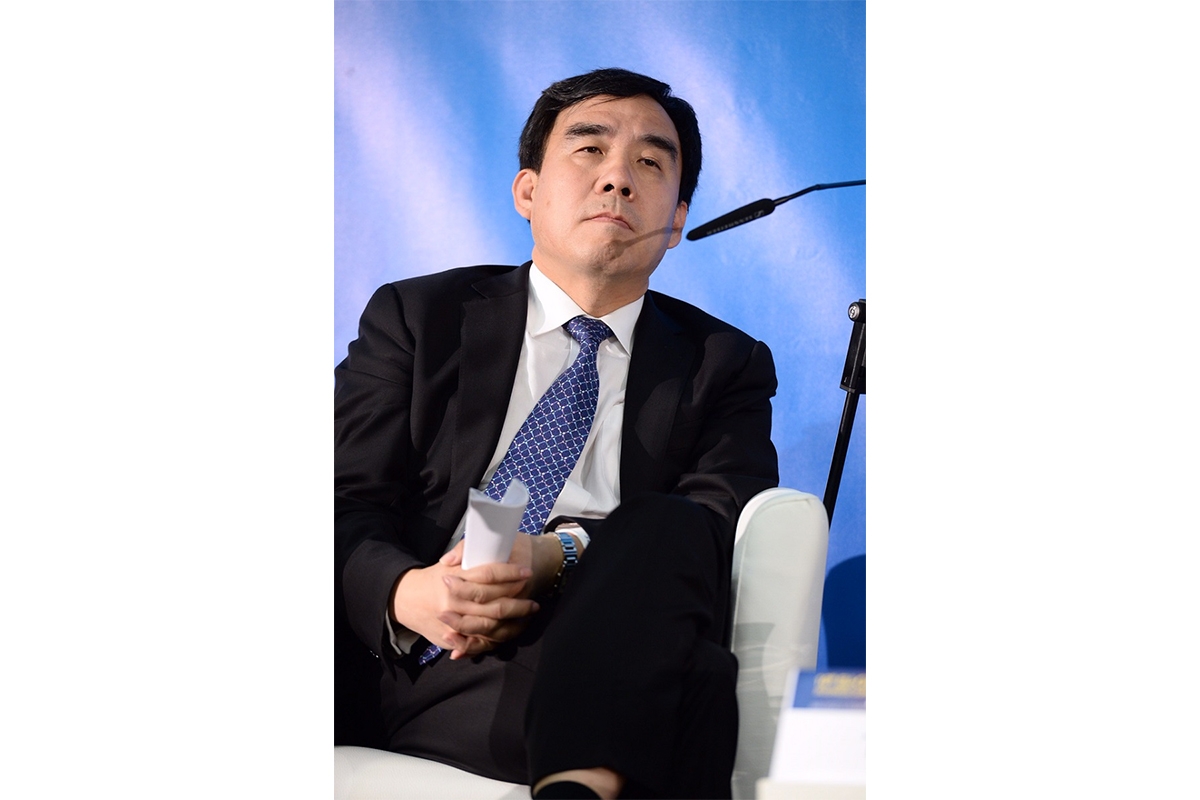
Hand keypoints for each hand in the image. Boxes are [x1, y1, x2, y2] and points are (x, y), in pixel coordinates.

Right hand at [391, 541, 540, 658]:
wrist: (405, 600)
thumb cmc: (431, 579)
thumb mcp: (446, 564)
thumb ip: (462, 554)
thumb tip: (480, 548)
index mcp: (455, 580)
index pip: (489, 575)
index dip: (510, 574)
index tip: (526, 572)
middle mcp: (455, 602)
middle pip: (494, 604)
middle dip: (518, 602)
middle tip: (534, 599)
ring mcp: (454, 622)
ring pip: (491, 625)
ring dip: (514, 620)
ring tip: (529, 612)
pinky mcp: (452, 638)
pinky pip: (481, 641)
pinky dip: (499, 636)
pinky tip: (514, 629)